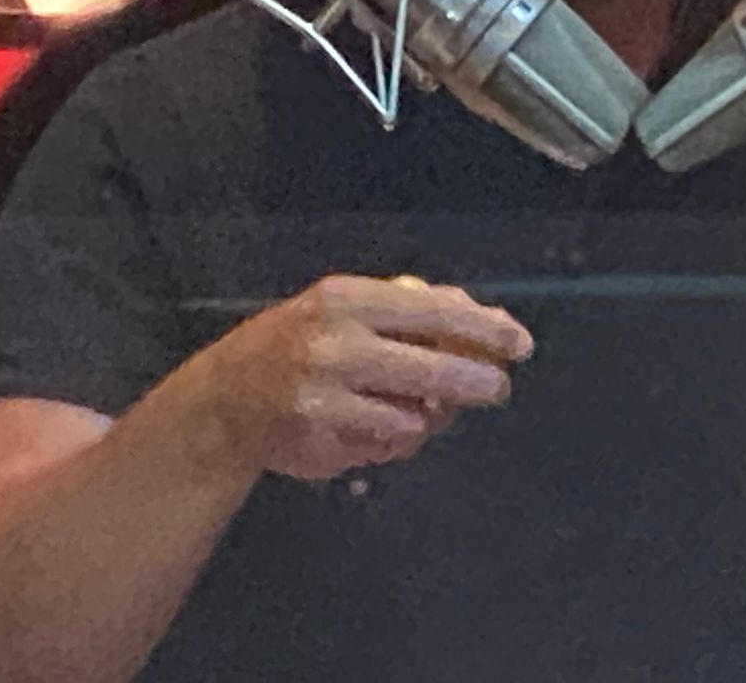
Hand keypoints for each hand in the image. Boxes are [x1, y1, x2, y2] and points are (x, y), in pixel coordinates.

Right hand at [192, 274, 533, 480]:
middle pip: (434, 371)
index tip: (520, 344)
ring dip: (430, 418)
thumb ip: (415, 310)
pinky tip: (378, 428)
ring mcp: (324, 398)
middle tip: (497, 389)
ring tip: (420, 409)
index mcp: (348, 299)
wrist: (225, 397)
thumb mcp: (350, 308)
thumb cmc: (303, 341)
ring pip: (415, 418)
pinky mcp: (320, 443)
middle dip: (477, 383)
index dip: (485, 330)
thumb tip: (487, 318)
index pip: (434, 312)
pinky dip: (397, 440)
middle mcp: (335, 345)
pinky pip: (386, 446)